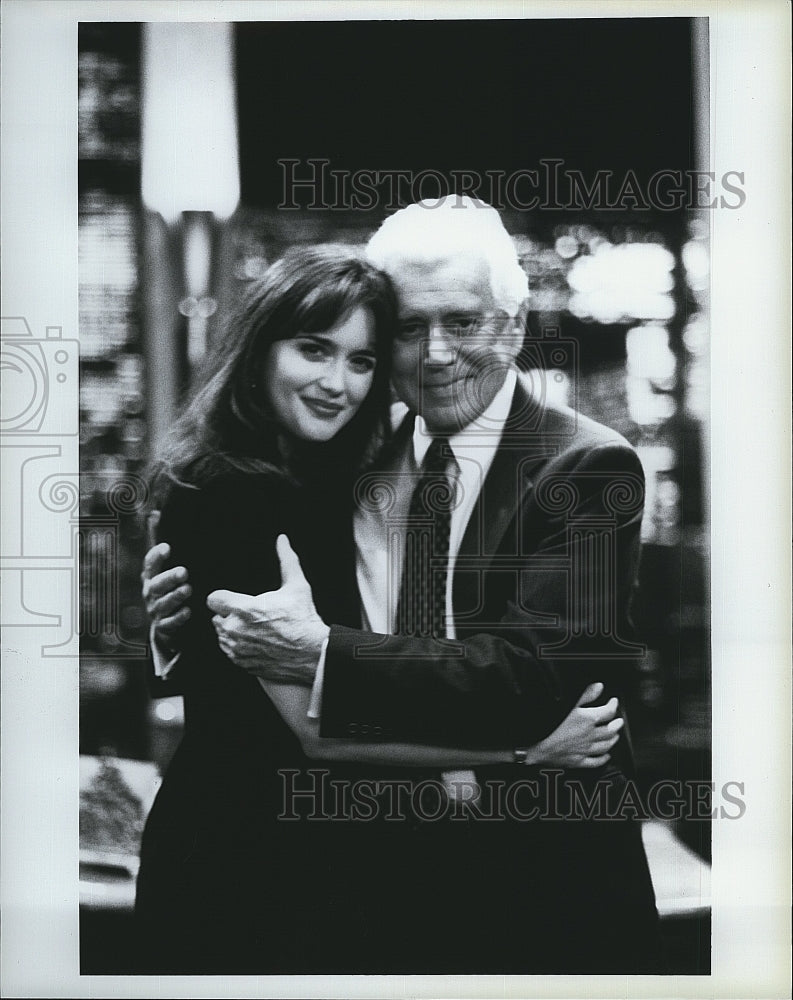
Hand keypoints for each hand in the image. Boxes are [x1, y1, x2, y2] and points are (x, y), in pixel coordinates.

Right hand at [141, 535, 191, 645]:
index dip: (156, 556)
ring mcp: (155, 610)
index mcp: (152, 578)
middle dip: (169, 577)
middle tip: (184, 572)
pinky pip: (168, 622)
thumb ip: (173, 556)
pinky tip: (187, 611)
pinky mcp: (163, 625)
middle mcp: (151, 593)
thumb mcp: (169, 574)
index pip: (150, 565)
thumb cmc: (171, 592)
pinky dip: (178, 617)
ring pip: (163, 603)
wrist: (167, 624)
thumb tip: (167, 523)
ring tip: (187, 589)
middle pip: (156, 584)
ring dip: (175, 596)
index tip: (167, 547)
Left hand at [207, 534, 329, 684]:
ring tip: (254, 629)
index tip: (231, 599)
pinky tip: (256, 643)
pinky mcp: (242, 663)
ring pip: (221, 637)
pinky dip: (238, 649)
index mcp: (243, 609)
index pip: (212, 599)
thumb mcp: (297, 585)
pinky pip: (230, 653)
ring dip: (232, 632)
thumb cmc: (304, 620)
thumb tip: (282, 540)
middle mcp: (235, 630)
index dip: (222, 597)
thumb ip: (286, 560)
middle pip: (216, 618)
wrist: (313, 653)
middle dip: (229, 615)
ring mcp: (237, 649)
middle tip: (249, 615)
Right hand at [529, 683, 622, 768]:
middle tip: (619, 721)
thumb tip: (599, 686)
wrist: (536, 746)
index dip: (613, 705)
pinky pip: (596, 762)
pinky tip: (606, 756)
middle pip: (610, 730)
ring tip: (615, 735)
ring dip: (613, 740)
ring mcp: (585, 749)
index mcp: (588, 720)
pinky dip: (603, 759)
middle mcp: (590, 736)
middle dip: (617, 724)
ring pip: (606, 746)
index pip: (608, 712)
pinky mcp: (579, 761)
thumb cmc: (549, 724)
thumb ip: (585, 695)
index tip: (613, 701)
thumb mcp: (567, 704)